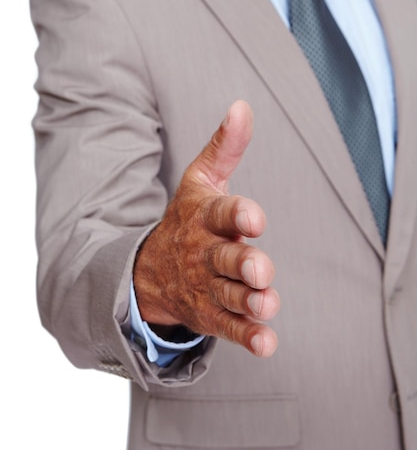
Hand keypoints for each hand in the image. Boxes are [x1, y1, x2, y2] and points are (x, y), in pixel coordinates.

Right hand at [133, 100, 279, 356]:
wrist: (150, 270)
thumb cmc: (187, 219)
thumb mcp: (199, 181)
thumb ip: (224, 147)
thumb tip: (243, 106)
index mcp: (204, 218)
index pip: (221, 214)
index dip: (238, 215)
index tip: (254, 217)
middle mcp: (205, 254)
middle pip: (225, 259)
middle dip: (243, 264)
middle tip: (260, 269)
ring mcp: (207, 287)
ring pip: (230, 296)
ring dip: (249, 302)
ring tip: (266, 304)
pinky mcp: (212, 315)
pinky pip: (229, 328)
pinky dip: (247, 338)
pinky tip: (267, 343)